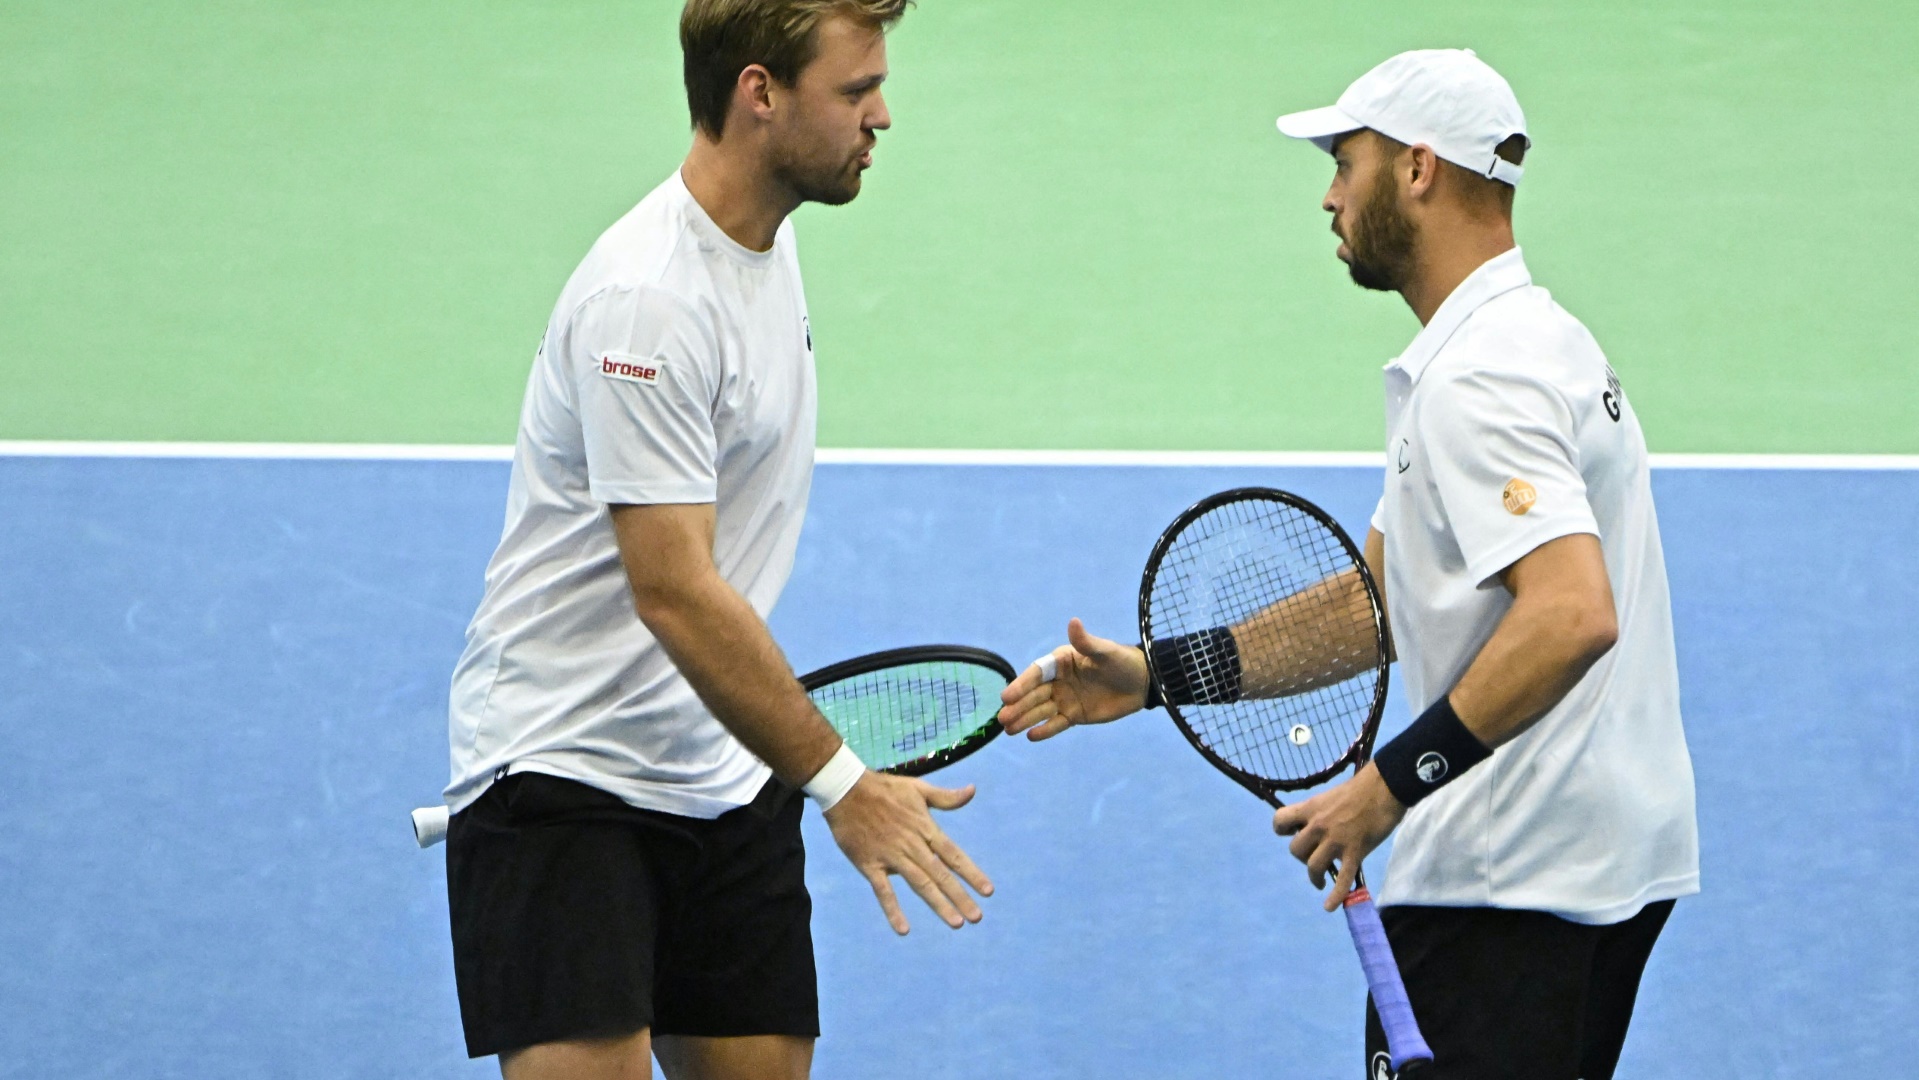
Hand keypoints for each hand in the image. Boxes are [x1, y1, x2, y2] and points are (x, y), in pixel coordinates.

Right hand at [823, 770, 992, 934]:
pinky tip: (904, 929)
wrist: (845, 790)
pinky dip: (893, 910)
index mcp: (925, 828)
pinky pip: (883, 891)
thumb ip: (946, 797)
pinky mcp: (870, 864)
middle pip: (940, 875)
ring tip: (956, 923)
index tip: (988, 891)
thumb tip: (972, 791)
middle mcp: (912, 845)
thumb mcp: (918, 788)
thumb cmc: (885, 788)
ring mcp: (891, 856)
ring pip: (919, 884)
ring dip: (938, 904)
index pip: (953, 855)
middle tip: (977, 917)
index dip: (971, 873)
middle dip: (960, 896)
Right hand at [996, 618, 1149, 740]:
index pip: (1037, 673)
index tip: (1007, 696)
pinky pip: (1056, 724)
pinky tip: (1030, 736)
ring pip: (1041, 711)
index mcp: (1061, 661)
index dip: (1021, 684)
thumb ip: (1086, 642)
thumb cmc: (1122, 662)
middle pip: (1034, 695)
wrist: (1141, 684)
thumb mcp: (1105, 652)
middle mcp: (1059, 680)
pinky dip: (1044, 730)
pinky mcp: (1074, 715)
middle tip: (1002, 718)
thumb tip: (1073, 621)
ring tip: (1008, 729)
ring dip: (1025, 719)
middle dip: (1018, 706)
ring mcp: (1065, 699)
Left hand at [1271, 763, 1406, 910]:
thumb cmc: (1361, 789)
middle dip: (1303, 856)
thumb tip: (1316, 825)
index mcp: (1310, 808)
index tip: (1294, 832)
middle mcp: (1318, 825)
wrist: (1385, 788)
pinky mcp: (1354, 853)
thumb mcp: (1330, 796)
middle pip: (1295, 850)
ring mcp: (1335, 841)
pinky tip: (1329, 906)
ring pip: (1313, 866)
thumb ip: (1320, 813)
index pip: (1280, 822)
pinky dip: (1335, 896)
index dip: (1284, 830)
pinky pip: (1341, 879)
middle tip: (1316, 855)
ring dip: (1315, 876)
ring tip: (1320, 881)